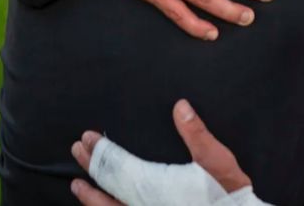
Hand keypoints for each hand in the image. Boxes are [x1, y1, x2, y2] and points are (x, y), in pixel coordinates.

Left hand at [70, 100, 252, 204]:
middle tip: (77, 151)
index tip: (87, 138)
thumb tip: (180, 106)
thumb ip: (196, 135)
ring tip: (77, 185)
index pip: (119, 168)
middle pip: (109, 189)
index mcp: (155, 188)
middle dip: (92, 168)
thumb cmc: (226, 193)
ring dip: (91, 198)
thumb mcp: (215, 160)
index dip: (102, 153)